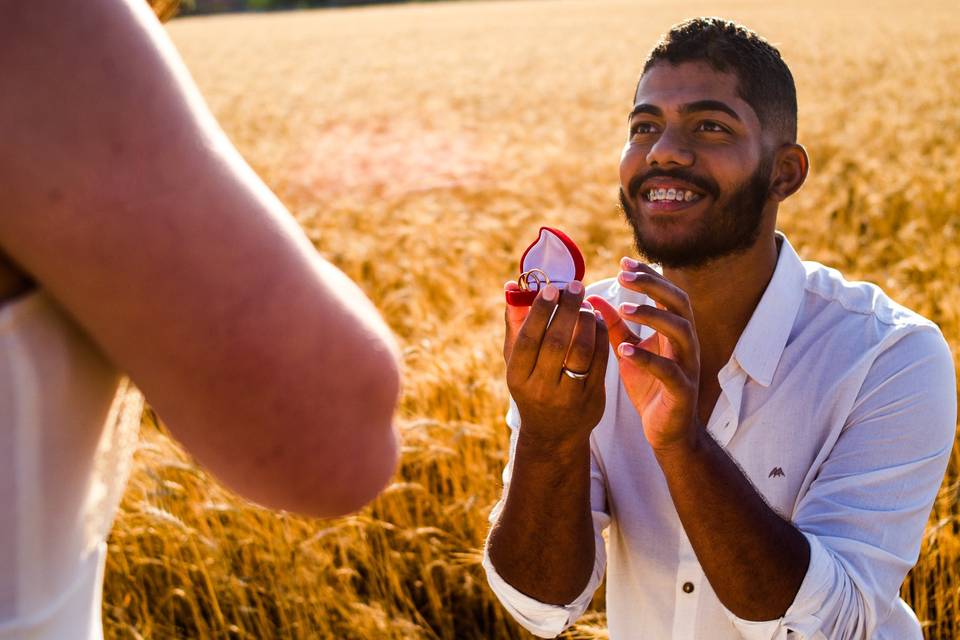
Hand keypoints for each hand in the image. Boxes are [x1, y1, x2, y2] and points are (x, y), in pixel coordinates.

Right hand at [504, 280, 608, 448]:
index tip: (551, 289)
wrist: (553, 434)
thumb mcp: (516, 362)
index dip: (541, 312)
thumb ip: (515, 324)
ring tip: (586, 305)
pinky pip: (600, 360)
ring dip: (587, 321)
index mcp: (518, 378)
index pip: (529, 339)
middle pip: (557, 342)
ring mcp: (569, 396)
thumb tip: (512, 285)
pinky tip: (597, 321)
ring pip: (583, 351)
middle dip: (568, 310)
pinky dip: (600, 335)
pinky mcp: (592, 398)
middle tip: (576, 287)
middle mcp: (541, 389)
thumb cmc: (530, 385)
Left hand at [588, 259, 699, 451]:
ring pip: (681, 330)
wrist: (667, 430)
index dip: (648, 275)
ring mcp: (687, 366)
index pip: (667, 293)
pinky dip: (648, 358)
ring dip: (653, 315)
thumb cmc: (650, 386)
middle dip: (654, 286)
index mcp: (675, 330)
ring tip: (625, 308)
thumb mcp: (629, 350)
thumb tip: (592, 299)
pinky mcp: (682, 391)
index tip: (623, 262)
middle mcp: (686, 343)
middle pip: (679, 303)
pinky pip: (670, 371)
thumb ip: (614, 326)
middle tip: (624, 276)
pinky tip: (625, 350)